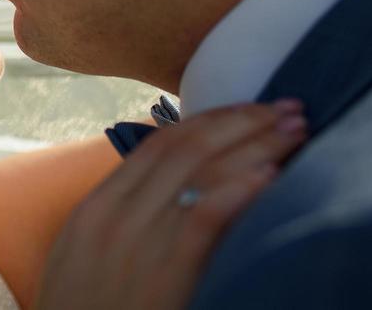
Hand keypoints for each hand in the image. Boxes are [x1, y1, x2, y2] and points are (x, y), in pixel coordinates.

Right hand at [33, 99, 306, 309]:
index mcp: (98, 206)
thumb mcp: (86, 256)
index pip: (159, 143)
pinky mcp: (163, 272)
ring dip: (256, 145)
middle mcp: (116, 213)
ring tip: (293, 131)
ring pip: (201, 171)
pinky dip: (238, 188)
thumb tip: (167, 193)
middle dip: (243, 121)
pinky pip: (204, 216)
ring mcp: (138, 240)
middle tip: (287, 107)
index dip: (212, 119)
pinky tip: (268, 174)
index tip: (250, 108)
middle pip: (187, 147)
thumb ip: (119, 220)